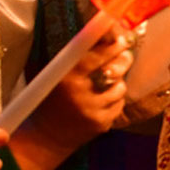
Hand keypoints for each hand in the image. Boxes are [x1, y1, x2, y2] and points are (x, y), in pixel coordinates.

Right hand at [28, 29, 131, 151]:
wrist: (45, 137)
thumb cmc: (51, 98)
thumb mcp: (53, 74)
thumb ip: (75, 57)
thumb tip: (101, 32)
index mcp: (65, 76)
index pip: (94, 55)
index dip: (110, 44)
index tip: (119, 36)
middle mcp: (80, 93)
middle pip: (115, 69)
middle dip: (122, 57)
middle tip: (124, 51)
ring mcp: (92, 110)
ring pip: (121, 86)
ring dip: (117, 82)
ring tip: (104, 83)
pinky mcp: (101, 124)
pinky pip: (120, 104)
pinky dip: (114, 100)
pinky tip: (100, 101)